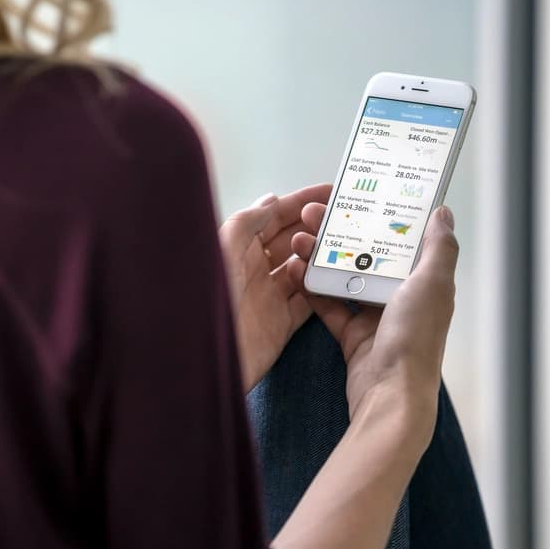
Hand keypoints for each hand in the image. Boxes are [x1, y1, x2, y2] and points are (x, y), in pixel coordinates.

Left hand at [219, 184, 331, 391]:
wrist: (199, 356)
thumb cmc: (204, 298)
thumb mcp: (224, 247)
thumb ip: (248, 221)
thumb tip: (271, 200)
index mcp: (238, 246)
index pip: (275, 217)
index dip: (302, 202)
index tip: (331, 192)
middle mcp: (254, 268)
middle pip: (292, 240)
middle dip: (317, 226)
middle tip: (348, 218)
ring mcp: (269, 296)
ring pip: (304, 269)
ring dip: (323, 257)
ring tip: (349, 244)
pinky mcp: (281, 324)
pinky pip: (309, 302)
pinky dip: (323, 290)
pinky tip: (338, 277)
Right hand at [287, 204, 458, 427]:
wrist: (388, 394)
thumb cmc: (414, 340)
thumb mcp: (432, 285)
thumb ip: (439, 248)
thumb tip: (443, 213)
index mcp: (424, 282)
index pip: (401, 240)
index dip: (379, 217)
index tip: (356, 196)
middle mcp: (401, 297)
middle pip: (367, 255)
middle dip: (341, 232)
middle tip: (313, 214)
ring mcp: (375, 317)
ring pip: (345, 277)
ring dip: (322, 256)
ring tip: (299, 239)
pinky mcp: (352, 335)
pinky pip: (330, 305)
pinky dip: (313, 289)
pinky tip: (297, 270)